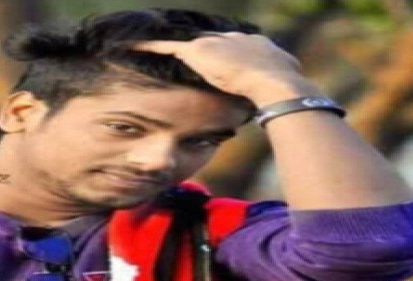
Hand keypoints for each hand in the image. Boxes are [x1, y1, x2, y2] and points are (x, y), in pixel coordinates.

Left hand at [131, 33, 321, 105]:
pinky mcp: (198, 51)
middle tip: (179, 56)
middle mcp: (232, 39)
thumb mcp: (275, 90)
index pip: (230, 48)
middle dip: (195, 49)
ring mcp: (214, 43)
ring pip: (186, 44)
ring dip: (171, 49)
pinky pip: (166, 48)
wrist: (275, 83)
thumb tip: (267, 110)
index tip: (212, 63)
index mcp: (253, 45)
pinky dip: (149, 48)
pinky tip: (132, 48)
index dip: (220, 56)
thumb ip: (265, 95)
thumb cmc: (280, 93)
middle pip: (207, 42)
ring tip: (151, 49)